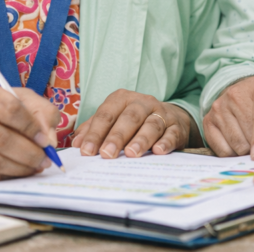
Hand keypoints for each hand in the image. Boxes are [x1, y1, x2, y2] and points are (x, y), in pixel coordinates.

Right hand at [0, 79, 59, 179]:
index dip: (31, 127)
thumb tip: (49, 140)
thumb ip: (41, 112)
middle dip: (28, 153)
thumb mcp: (18, 98)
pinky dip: (4, 176)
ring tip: (34, 167)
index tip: (45, 140)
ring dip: (18, 168)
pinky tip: (17, 171)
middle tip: (44, 160)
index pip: (9, 108)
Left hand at [70, 91, 195, 157]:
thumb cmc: (135, 120)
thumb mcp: (114, 118)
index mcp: (123, 99)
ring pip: (151, 124)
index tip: (87, 151)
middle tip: (107, 154)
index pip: (107, 114)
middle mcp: (143, 103)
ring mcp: (162, 114)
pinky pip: (172, 133)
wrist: (170, 117)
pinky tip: (158, 151)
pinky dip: (166, 142)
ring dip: (141, 139)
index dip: (96, 132)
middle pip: (129, 117)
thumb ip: (94, 128)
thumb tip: (77, 143)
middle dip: (117, 136)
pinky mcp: (177, 127)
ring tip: (132, 154)